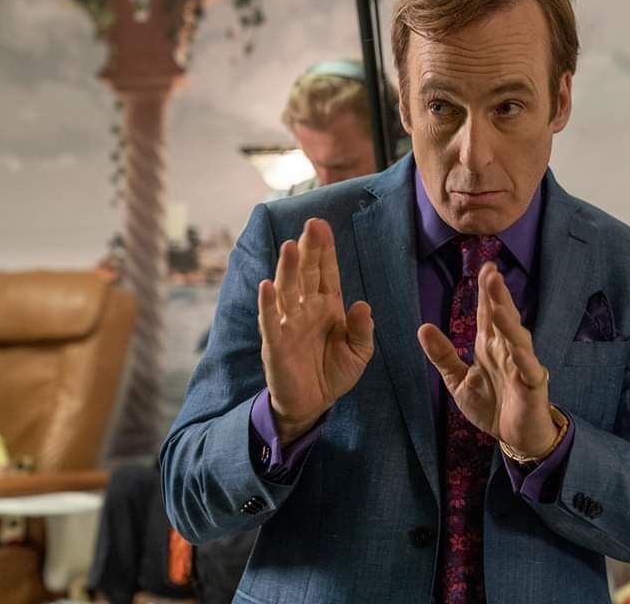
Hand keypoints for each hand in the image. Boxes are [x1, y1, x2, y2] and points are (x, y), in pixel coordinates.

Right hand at [258, 218, 373, 443]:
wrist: (312, 404)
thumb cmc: (334, 372)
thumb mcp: (359, 353)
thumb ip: (363, 329)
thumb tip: (362, 304)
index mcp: (328, 306)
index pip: (326, 272)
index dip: (325, 250)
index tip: (323, 225)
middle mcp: (306, 309)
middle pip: (307, 274)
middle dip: (309, 249)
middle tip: (312, 225)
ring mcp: (289, 323)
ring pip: (288, 290)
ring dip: (288, 269)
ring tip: (291, 246)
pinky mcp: (275, 343)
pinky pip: (270, 320)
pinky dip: (267, 303)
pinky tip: (267, 286)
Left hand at [417, 262, 556, 457]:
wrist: (516, 438)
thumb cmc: (492, 405)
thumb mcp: (458, 381)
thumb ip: (443, 355)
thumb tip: (423, 327)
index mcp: (490, 346)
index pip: (488, 313)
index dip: (487, 291)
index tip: (485, 267)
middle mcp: (507, 350)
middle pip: (503, 318)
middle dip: (498, 296)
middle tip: (492, 273)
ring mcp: (522, 366)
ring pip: (517, 338)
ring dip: (509, 322)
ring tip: (499, 306)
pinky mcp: (532, 386)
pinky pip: (528, 368)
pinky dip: (523, 357)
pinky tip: (516, 347)